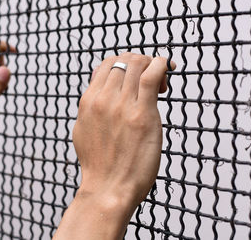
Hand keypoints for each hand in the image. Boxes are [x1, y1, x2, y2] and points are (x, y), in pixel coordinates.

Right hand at [73, 52, 175, 208]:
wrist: (108, 188)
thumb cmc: (99, 164)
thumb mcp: (83, 130)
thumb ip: (91, 109)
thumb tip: (99, 95)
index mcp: (88, 101)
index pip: (107, 64)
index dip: (123, 64)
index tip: (135, 77)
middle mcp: (103, 99)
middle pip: (123, 60)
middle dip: (139, 62)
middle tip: (152, 80)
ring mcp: (122, 105)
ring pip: (137, 63)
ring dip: (151, 63)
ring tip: (161, 82)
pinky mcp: (142, 114)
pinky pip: (152, 75)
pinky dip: (161, 64)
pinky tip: (167, 68)